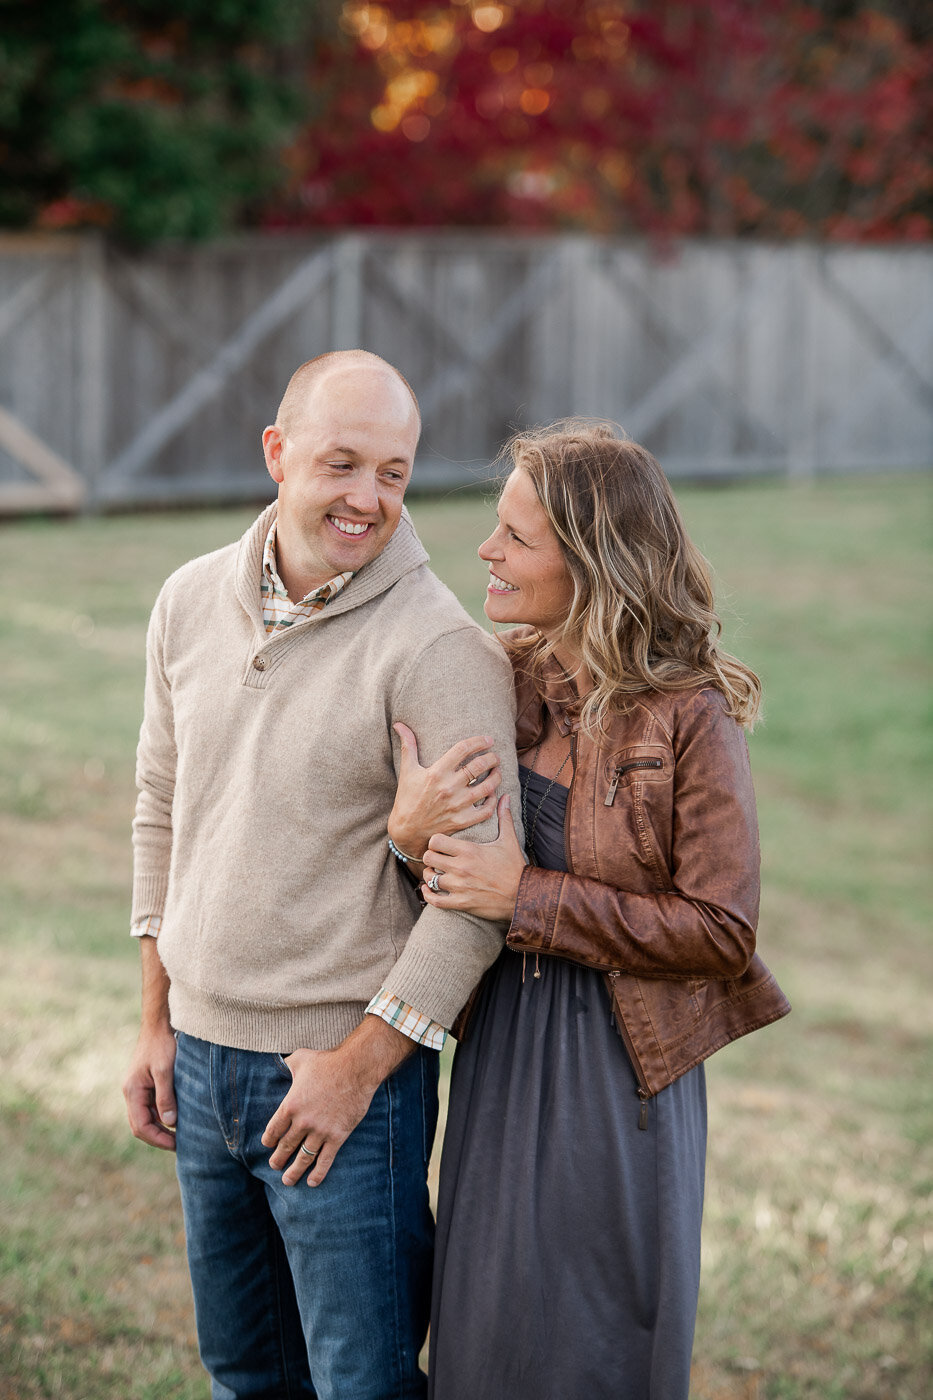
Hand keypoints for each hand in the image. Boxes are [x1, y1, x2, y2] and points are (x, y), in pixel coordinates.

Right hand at [123, 1023, 177, 1151]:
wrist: (159, 1024)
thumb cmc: (162, 1044)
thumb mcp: (165, 1071)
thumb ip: (165, 1097)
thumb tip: (169, 1123)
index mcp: (132, 1091)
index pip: (141, 1126)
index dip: (157, 1139)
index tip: (176, 1145)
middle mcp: (131, 1093)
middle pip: (140, 1125)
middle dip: (158, 1137)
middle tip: (179, 1144)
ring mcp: (137, 1089)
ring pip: (146, 1117)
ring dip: (160, 1128)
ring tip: (180, 1135)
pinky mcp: (145, 1085)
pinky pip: (151, 1107)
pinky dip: (161, 1116)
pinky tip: (176, 1118)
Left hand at [261, 1018, 412, 1186]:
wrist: (356, 1068)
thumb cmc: (328, 1062)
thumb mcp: (301, 1059)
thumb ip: (287, 1065)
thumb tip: (279, 1064)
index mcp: (290, 1104)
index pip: (273, 1129)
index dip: (269, 1140)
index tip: (268, 1145)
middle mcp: (302, 1121)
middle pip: (286, 1146)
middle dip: (278, 1159)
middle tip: (274, 1166)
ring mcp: (320, 1131)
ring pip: (303, 1158)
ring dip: (294, 1172)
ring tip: (287, 1180)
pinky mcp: (337, 1136)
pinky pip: (325, 1160)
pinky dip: (318, 1173)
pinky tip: (312, 1183)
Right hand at [389, 722, 501, 857]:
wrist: (406, 831)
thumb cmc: (407, 798)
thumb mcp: (407, 771)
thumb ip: (408, 745)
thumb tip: (399, 724)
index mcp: (437, 772)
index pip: (463, 749)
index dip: (479, 741)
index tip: (488, 740)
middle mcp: (449, 787)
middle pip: (479, 766)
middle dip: (492, 758)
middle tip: (495, 756)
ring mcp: (457, 805)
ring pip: (488, 786)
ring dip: (496, 776)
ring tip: (497, 771)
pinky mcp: (462, 821)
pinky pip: (486, 810)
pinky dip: (493, 800)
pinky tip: (493, 793)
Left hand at [421, 794, 524, 920]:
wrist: (523, 895)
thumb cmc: (515, 867)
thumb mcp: (509, 840)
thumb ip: (504, 817)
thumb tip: (506, 797)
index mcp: (469, 850)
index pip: (435, 841)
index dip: (435, 842)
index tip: (440, 845)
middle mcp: (461, 867)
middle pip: (428, 858)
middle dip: (430, 857)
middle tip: (436, 859)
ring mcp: (460, 886)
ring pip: (430, 879)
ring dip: (430, 876)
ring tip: (435, 874)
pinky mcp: (461, 903)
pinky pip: (435, 900)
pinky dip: (429, 895)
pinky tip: (430, 890)